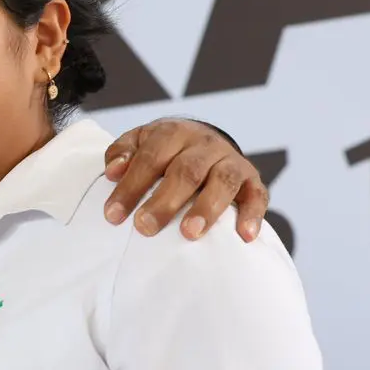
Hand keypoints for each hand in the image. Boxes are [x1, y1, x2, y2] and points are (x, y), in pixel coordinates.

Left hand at [102, 119, 267, 241]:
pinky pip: (257, 196)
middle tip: (145, 227)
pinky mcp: (252, 180)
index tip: (113, 215)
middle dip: (164, 201)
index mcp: (174, 133)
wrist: (204, 142)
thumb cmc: (164, 151)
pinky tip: (243, 236)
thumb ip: (122, 152)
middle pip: (186, 171)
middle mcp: (206, 144)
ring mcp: (231, 161)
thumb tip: (112, 171)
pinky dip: (252, 215)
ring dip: (207, 208)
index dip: (131, 186)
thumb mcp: (140, 142)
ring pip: (223, 181)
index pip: (150, 158)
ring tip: (189, 233)